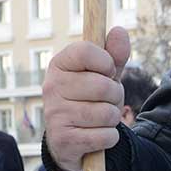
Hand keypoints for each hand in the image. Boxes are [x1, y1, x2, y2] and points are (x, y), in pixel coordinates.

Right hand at [43, 27, 131, 170]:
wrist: (72, 140)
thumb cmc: (90, 100)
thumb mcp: (104, 76)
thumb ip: (115, 55)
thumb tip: (119, 30)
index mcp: (59, 65)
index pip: (85, 51)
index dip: (106, 62)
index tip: (108, 71)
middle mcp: (51, 87)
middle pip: (103, 85)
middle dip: (115, 96)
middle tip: (106, 100)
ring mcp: (54, 114)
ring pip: (106, 113)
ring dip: (113, 118)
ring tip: (100, 118)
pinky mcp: (62, 140)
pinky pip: (104, 136)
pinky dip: (109, 137)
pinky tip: (96, 135)